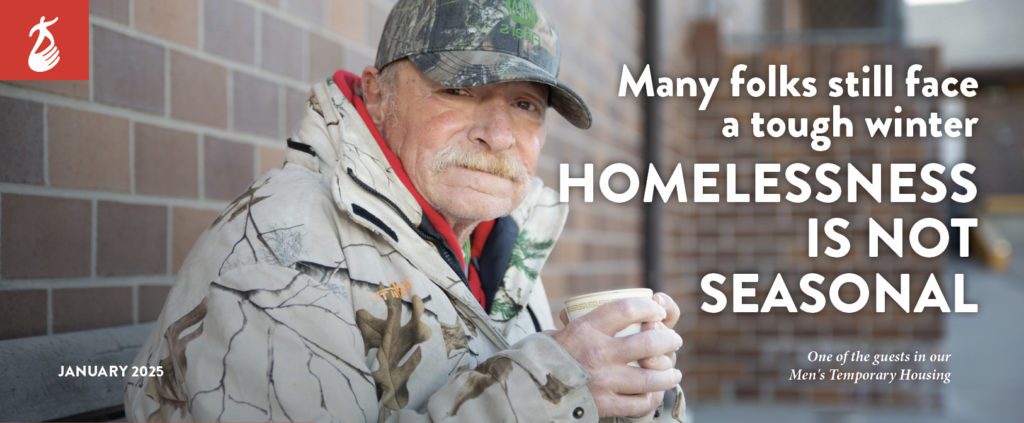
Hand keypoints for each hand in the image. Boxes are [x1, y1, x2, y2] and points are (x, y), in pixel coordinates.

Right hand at [552, 297, 682, 417]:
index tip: (657, 308)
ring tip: (673, 371)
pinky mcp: (605, 405)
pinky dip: (652, 398)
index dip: (650, 306)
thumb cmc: (548, 356)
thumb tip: (619, 311)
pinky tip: (655, 393)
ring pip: (652, 376)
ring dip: (669, 373)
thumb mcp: (563, 330)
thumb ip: (586, 321)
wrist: (529, 390)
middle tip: (673, 340)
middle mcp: (597, 353)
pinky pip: (640, 402)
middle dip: (669, 339)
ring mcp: (603, 381)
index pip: (627, 309)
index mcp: (585, 329)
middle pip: (650, 342)